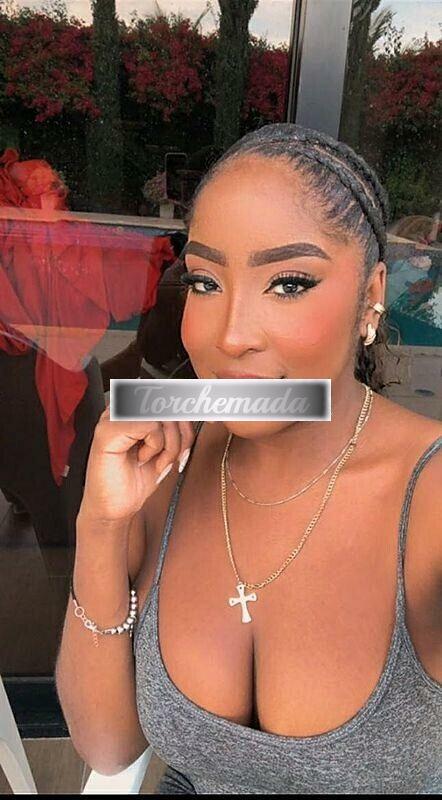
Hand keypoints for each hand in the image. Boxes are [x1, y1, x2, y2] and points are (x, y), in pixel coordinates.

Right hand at [78, 407, 196, 523]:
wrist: (115, 508)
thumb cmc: (137, 478)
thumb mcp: (168, 447)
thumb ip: (178, 425)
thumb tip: (195, 405)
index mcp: (133, 406)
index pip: (171, 394)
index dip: (187, 416)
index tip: (190, 438)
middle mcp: (121, 405)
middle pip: (170, 403)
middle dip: (180, 435)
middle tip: (168, 459)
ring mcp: (112, 416)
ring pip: (162, 414)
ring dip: (169, 445)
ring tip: (154, 461)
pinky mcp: (107, 429)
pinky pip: (150, 425)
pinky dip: (155, 447)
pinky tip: (141, 459)